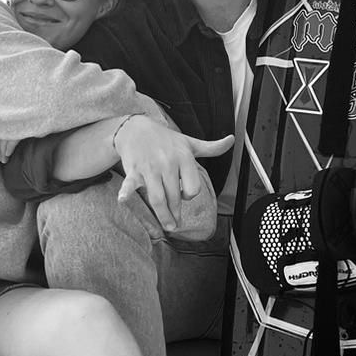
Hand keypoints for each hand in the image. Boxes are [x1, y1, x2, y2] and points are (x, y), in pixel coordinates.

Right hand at [114, 117, 232, 233]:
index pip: (193, 187)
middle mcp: (168, 162)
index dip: (190, 194)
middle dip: (176, 213)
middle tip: (176, 224)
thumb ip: (211, 147)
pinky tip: (123, 199)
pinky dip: (126, 192)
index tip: (184, 195)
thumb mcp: (189, 142)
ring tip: (168, 227)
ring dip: (163, 215)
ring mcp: (150, 167)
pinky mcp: (134, 169)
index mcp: (184, 157)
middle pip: (175, 197)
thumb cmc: (165, 139)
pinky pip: (130, 183)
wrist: (136, 128)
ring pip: (158, 198)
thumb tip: (232, 140)